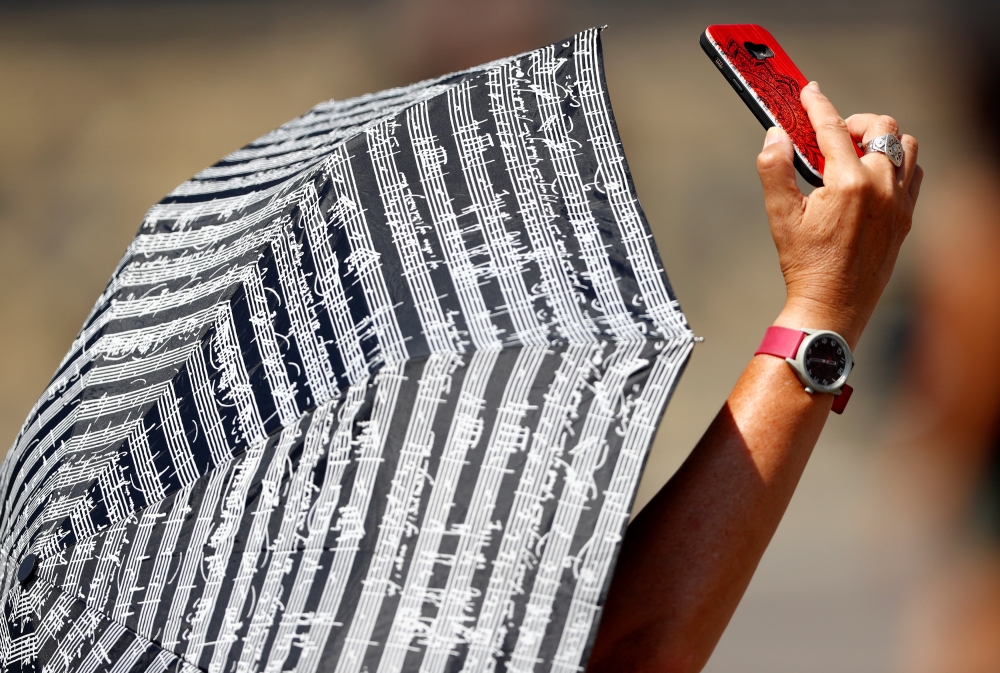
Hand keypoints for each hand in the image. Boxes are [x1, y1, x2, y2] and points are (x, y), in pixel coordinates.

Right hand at [756, 82, 922, 347]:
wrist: (832, 306)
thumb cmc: (803, 264)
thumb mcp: (779, 216)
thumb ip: (775, 169)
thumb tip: (775, 135)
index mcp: (848, 184)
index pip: (833, 129)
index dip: (818, 105)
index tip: (808, 91)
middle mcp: (881, 187)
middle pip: (881, 127)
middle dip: (855, 121)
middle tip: (833, 134)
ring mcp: (899, 203)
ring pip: (906, 146)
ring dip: (882, 140)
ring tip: (856, 153)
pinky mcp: (906, 218)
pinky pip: (914, 173)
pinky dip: (897, 163)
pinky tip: (874, 176)